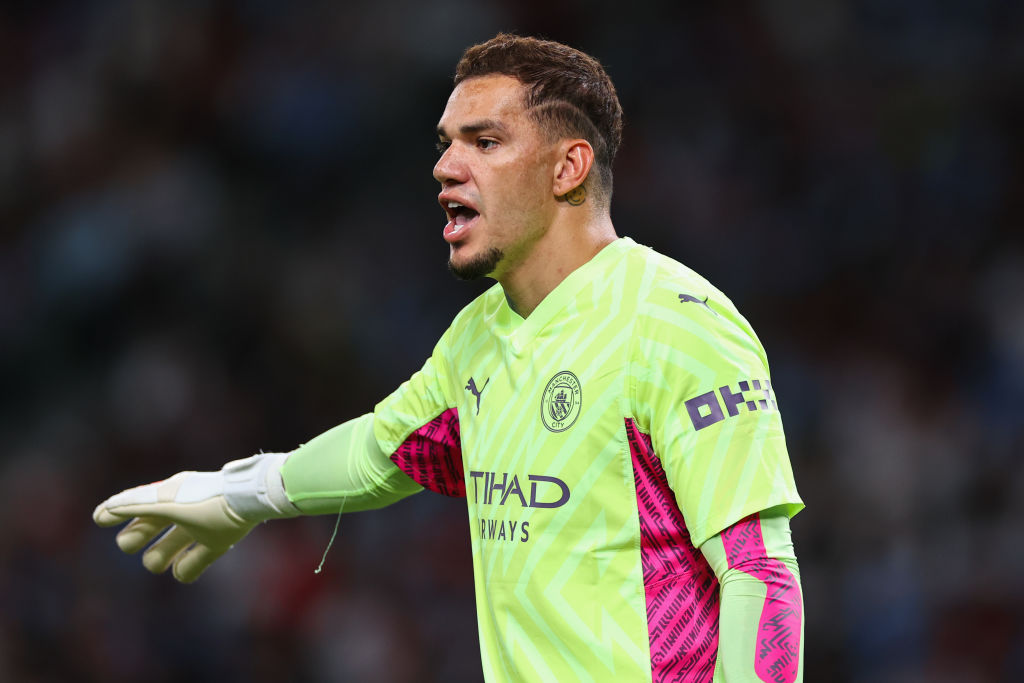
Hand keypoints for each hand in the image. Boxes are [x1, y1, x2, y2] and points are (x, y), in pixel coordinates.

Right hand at [93, 453, 295, 582]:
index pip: (137, 503)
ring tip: (159, 563)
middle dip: (138, 536)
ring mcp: (202, 526)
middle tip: (130, 545)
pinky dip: (188, 567)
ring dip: (162, 555)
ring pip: (173, 544)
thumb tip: (104, 510)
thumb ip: (135, 506)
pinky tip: (181, 571)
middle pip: (152, 526)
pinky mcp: (221, 541)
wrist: (250, 499)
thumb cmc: (206, 499)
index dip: (118, 511)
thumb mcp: (168, 503)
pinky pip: (198, 559)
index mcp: (171, 495)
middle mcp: (184, 509)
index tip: (98, 518)